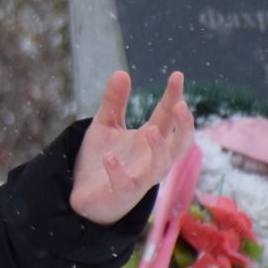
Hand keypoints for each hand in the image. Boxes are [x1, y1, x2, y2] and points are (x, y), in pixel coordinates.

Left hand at [70, 70, 194, 224]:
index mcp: (148, 141)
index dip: (173, 97)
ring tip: (150, 130)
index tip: (177, 75)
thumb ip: (114, 103)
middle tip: (181, 106)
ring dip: (159, 150)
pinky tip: (108, 157)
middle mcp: (150, 159)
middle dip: (183, 127)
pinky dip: (118, 171)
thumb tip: (122, 72)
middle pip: (179, 144)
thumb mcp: (105, 126)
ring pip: (160, 167)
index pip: (166, 117)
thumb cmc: (101, 160)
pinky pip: (125, 184)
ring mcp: (139, 178)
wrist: (84, 195)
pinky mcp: (121, 193)